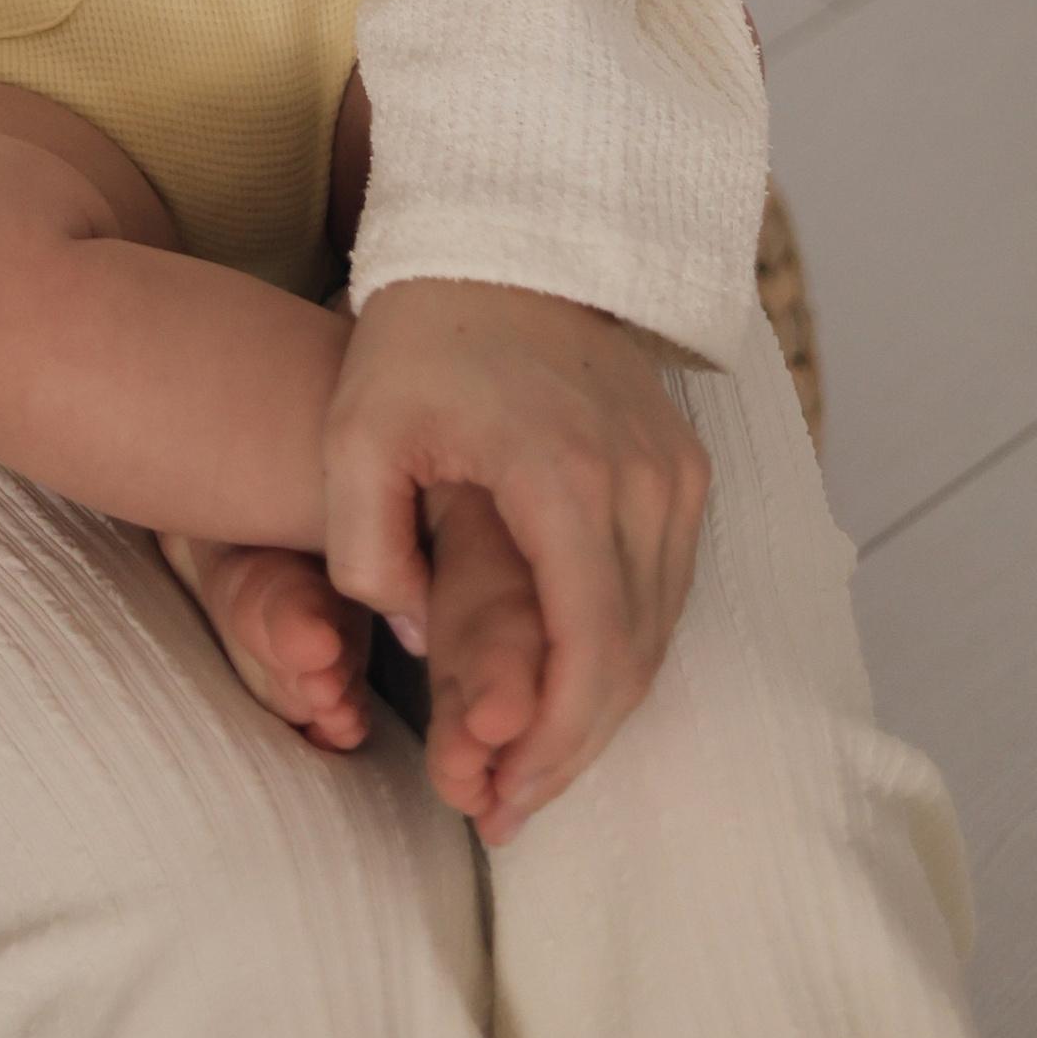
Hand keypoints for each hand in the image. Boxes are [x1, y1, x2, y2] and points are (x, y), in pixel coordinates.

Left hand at [321, 280, 708, 837]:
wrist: (503, 229)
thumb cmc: (419, 328)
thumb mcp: (355, 431)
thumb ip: (367, 547)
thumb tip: (417, 639)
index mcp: (567, 479)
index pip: (588, 656)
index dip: (550, 747)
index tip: (500, 800)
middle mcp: (645, 483)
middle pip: (632, 663)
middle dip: (572, 750)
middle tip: (508, 809)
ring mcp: (675, 472)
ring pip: (657, 635)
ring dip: (600, 711)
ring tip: (530, 765)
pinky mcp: (681, 466)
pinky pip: (664, 590)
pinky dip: (621, 651)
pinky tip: (566, 686)